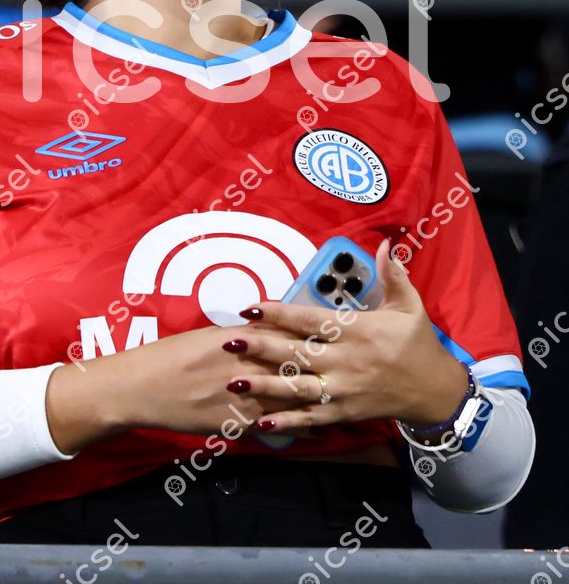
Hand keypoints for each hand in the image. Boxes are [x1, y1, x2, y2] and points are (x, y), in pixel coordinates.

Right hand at [46, 321, 321, 454]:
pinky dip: (292, 429)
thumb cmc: (169, 356)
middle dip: (321, 364)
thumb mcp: (205, 336)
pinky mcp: (230, 421)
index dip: (311, 332)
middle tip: (353, 364)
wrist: (140, 386)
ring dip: (314, 397)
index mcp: (234, 338)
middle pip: (290, 363)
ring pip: (284, 395)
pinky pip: (268, 426)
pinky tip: (315, 432)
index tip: (336, 331)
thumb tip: (266, 330)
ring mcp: (237, 395)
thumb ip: (239, 335)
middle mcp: (240, 364)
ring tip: (345, 398)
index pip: (281, 332)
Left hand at [224, 239, 468, 437]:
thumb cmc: (418, 344)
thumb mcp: (410, 305)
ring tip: (233, 380)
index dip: (278, 313)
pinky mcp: (344, 413)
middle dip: (261, 347)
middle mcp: (345, 361)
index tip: (251, 307)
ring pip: (297, 388)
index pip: (309, 320)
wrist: (435, 391)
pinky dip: (286, 421)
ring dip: (264, 385)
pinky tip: (259, 421)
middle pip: (295, 353)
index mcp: (356, 331)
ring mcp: (342, 390)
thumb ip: (393, 274)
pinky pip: (310, 418)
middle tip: (228, 341)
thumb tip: (384, 243)